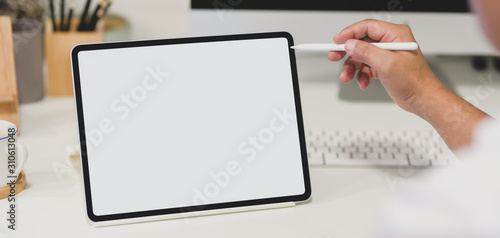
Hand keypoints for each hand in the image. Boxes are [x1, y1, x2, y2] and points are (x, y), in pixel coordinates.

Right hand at [328, 19, 488, 149]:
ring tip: (349, 77)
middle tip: (335, 57)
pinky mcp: (383, 66)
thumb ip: (366, 52)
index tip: (337, 41)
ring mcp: (386, 55)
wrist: (422, 99)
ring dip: (353, 68)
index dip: (350, 33)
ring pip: (361, 56)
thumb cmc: (415, 81)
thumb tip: (350, 45)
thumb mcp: (387, 64)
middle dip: (347, 52)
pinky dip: (361, 75)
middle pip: (361, 42)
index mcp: (395, 35)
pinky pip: (365, 67)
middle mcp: (391, 42)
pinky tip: (364, 82)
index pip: (367, 27)